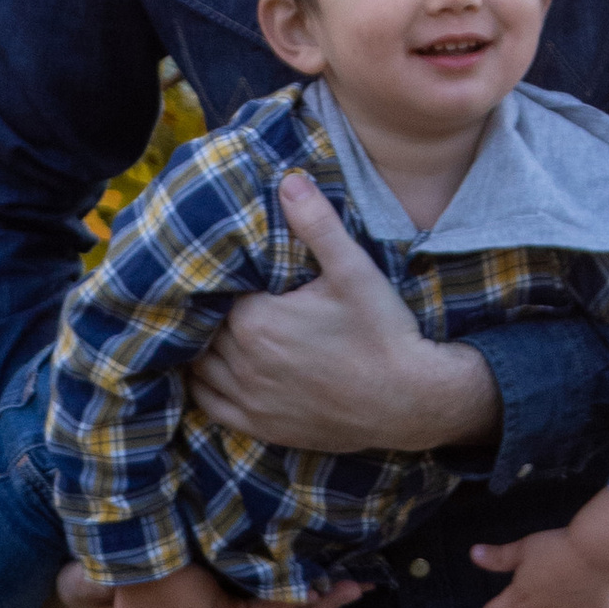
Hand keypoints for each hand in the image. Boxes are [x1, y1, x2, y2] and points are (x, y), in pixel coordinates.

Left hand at [189, 172, 500, 454]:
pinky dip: (200, 386)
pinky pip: (210, 405)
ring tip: (204, 326)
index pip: (213, 291)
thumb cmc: (383, 334)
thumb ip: (317, 224)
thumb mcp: (353, 271)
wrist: (411, 401)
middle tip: (212, 293)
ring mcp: (249, 399)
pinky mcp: (260, 427)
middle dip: (205, 309)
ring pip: (197, 366)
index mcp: (256, 321)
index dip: (216, 278)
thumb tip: (290, 181)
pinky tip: (205, 370)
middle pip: (201, 327)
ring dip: (197, 345)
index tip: (226, 268)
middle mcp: (243, 363)